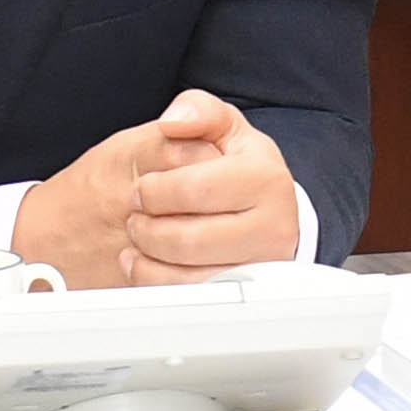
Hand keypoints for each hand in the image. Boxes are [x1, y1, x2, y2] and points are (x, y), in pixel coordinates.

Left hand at [19, 89, 302, 285]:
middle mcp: (274, 227)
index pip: (194, 190)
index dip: (156, 190)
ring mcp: (261, 267)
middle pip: (188, 239)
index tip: (144, 186)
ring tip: (139, 236)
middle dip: (147, 226)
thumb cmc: (237, 166)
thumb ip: (197, 110)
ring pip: (188, 277)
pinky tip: (143, 262)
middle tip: (136, 214)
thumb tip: (173, 122)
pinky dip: (155, 283)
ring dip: (148, 257)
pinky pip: (190, 300)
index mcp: (265, 179)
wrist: (266, 208)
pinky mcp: (245, 294)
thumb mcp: (223, 127)